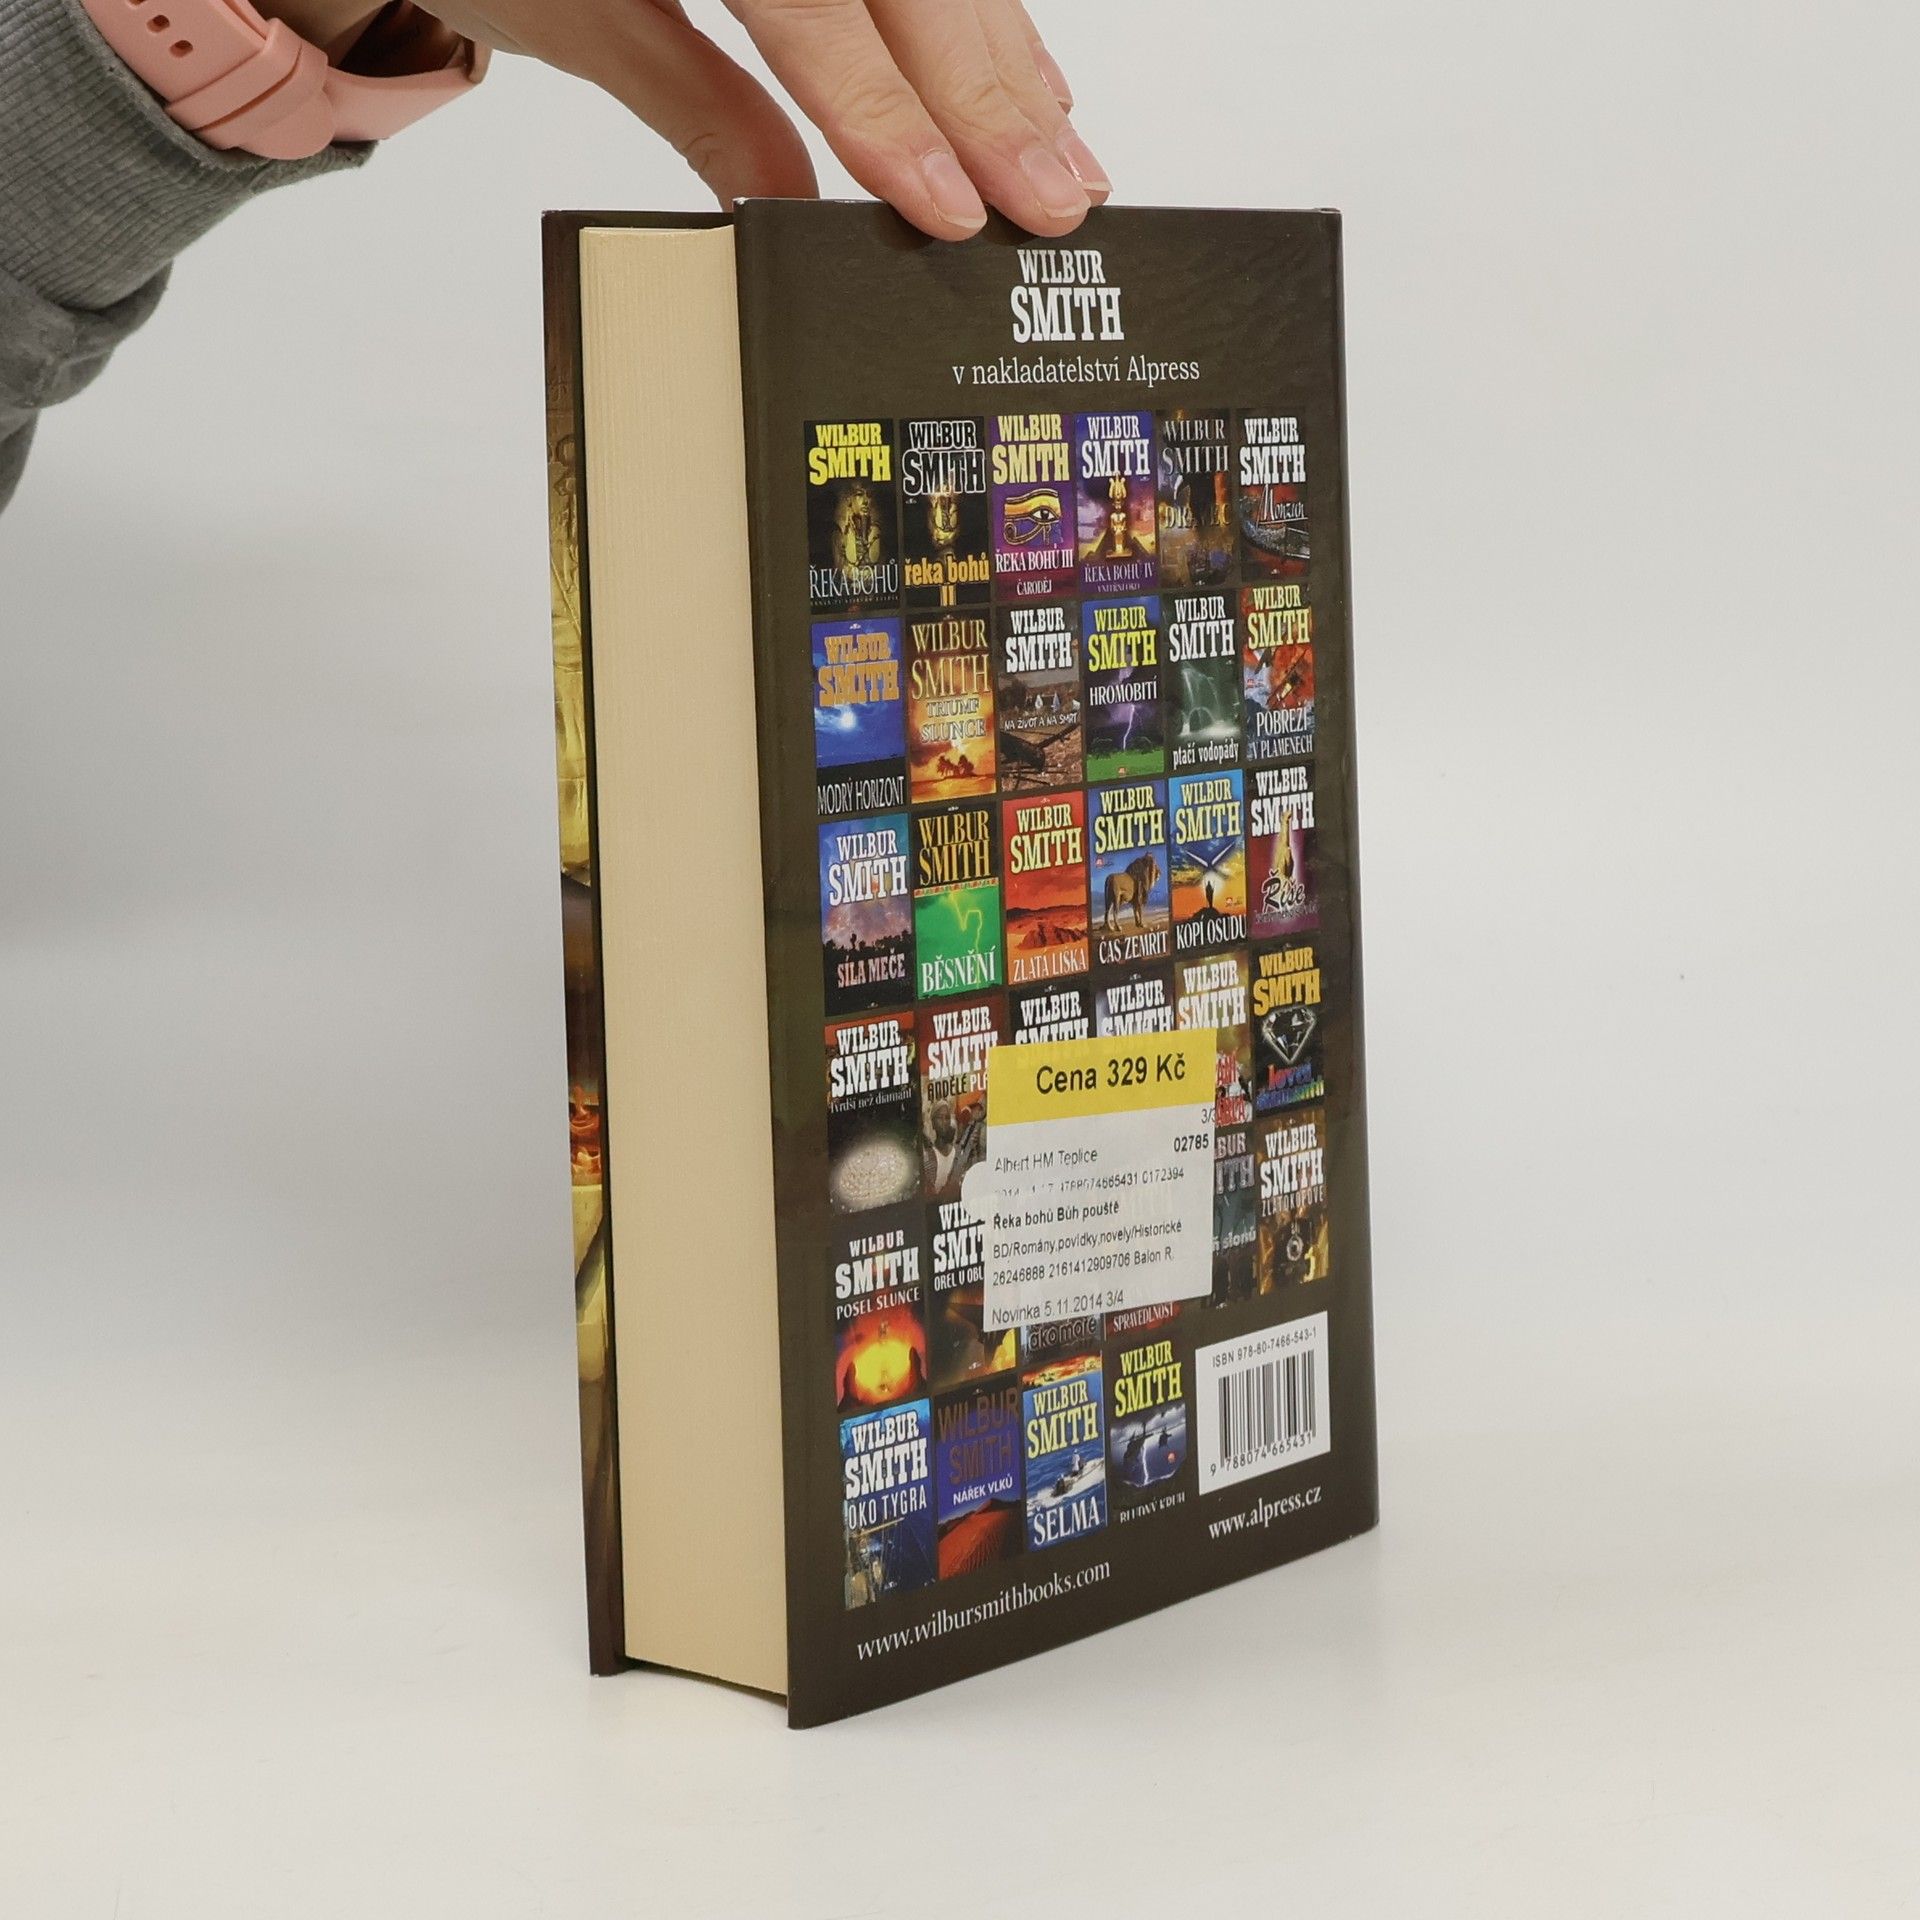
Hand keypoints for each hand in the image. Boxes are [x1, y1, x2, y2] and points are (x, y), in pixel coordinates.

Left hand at [301, 0, 1107, 239]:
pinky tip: (1030, 73)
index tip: (948, 206)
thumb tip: (788, 199)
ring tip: (1066, 155)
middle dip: (989, 92)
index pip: (818, 6)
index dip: (892, 111)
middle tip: (1051, 201)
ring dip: (1011, 57)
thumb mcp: (578, 14)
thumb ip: (694, 101)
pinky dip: (987, 11)